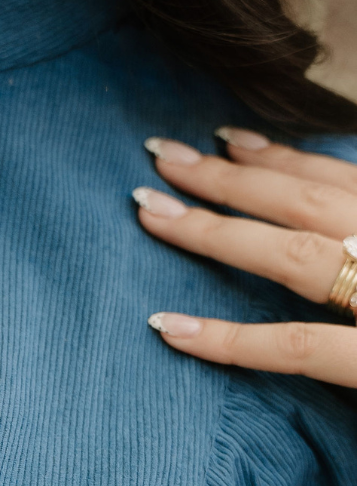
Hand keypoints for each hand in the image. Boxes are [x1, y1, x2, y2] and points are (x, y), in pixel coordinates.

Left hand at [133, 129, 356, 386]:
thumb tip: (333, 238)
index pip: (337, 180)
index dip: (278, 157)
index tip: (224, 139)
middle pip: (302, 203)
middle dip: (225, 178)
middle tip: (161, 156)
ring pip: (292, 256)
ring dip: (214, 232)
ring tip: (148, 212)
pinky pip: (295, 346)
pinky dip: (231, 339)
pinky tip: (171, 327)